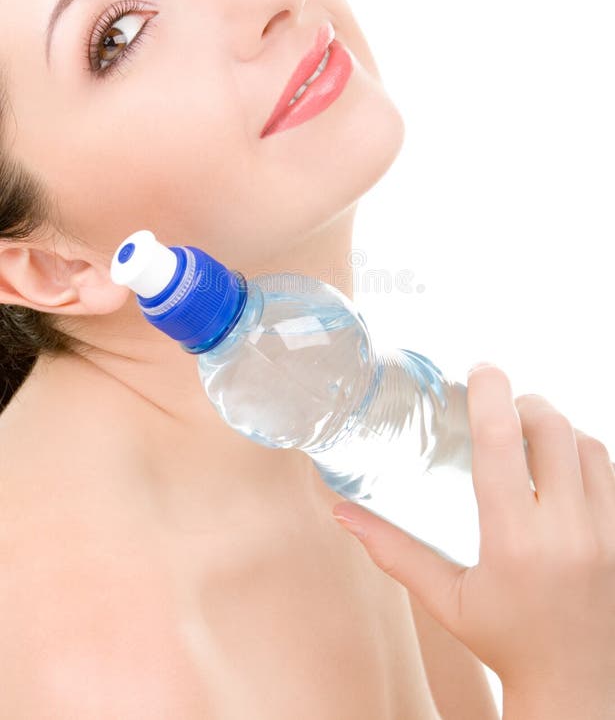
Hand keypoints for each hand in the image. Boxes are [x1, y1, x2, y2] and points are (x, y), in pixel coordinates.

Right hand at [331, 364, 614, 700]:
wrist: (576, 687)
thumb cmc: (505, 642)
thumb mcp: (446, 600)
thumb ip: (393, 551)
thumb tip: (341, 513)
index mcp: (514, 543)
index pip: (502, 444)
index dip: (490, 394)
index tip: (481, 370)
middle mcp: (566, 532)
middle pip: (553, 429)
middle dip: (526, 404)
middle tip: (504, 406)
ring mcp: (605, 533)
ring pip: (589, 444)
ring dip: (559, 426)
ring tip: (532, 433)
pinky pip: (611, 470)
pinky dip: (585, 452)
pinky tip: (561, 463)